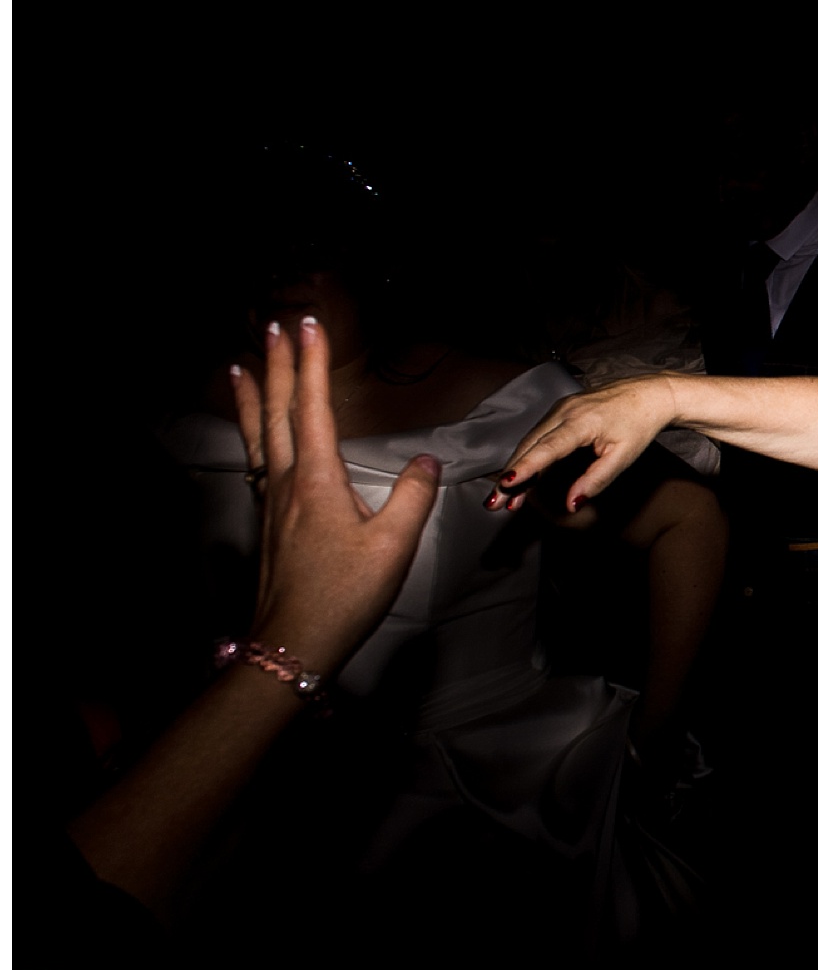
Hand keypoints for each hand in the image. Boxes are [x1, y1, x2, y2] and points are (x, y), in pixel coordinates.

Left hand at [231, 316, 442, 677]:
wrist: (292, 644)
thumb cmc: (344, 595)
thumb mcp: (392, 547)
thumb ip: (412, 498)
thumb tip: (425, 463)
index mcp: (316, 481)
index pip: (312, 408)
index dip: (311, 365)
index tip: (309, 326)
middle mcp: (286, 484)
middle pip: (278, 414)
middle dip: (278, 368)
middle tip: (273, 328)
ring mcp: (272, 504)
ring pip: (258, 437)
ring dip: (253, 398)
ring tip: (239, 368)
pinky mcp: (269, 524)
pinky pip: (257, 462)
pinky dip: (253, 433)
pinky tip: (257, 437)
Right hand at [492, 373, 680, 512]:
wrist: (649, 394)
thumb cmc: (638, 425)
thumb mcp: (623, 457)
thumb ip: (596, 480)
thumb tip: (571, 504)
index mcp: (582, 421)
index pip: (548, 448)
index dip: (526, 467)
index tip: (507, 483)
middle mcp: (565, 411)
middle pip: (530, 445)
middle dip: (510, 475)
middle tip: (494, 503)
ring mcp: (561, 408)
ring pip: (530, 440)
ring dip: (516, 468)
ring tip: (505, 498)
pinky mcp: (561, 410)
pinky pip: (538, 434)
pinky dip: (527, 455)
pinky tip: (522, 476)